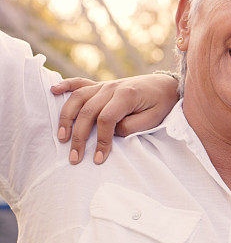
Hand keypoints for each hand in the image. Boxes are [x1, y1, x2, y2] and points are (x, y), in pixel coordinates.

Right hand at [50, 74, 179, 164]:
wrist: (166, 86)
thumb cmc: (161, 104)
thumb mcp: (153, 119)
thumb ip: (131, 127)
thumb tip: (111, 133)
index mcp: (126, 95)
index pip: (106, 119)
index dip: (101, 140)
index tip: (99, 159)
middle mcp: (112, 88)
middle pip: (88, 112)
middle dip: (79, 137)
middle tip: (74, 158)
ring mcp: (105, 85)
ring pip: (78, 99)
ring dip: (66, 117)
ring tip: (61, 137)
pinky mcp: (101, 86)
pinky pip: (80, 83)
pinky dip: (65, 86)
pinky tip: (52, 90)